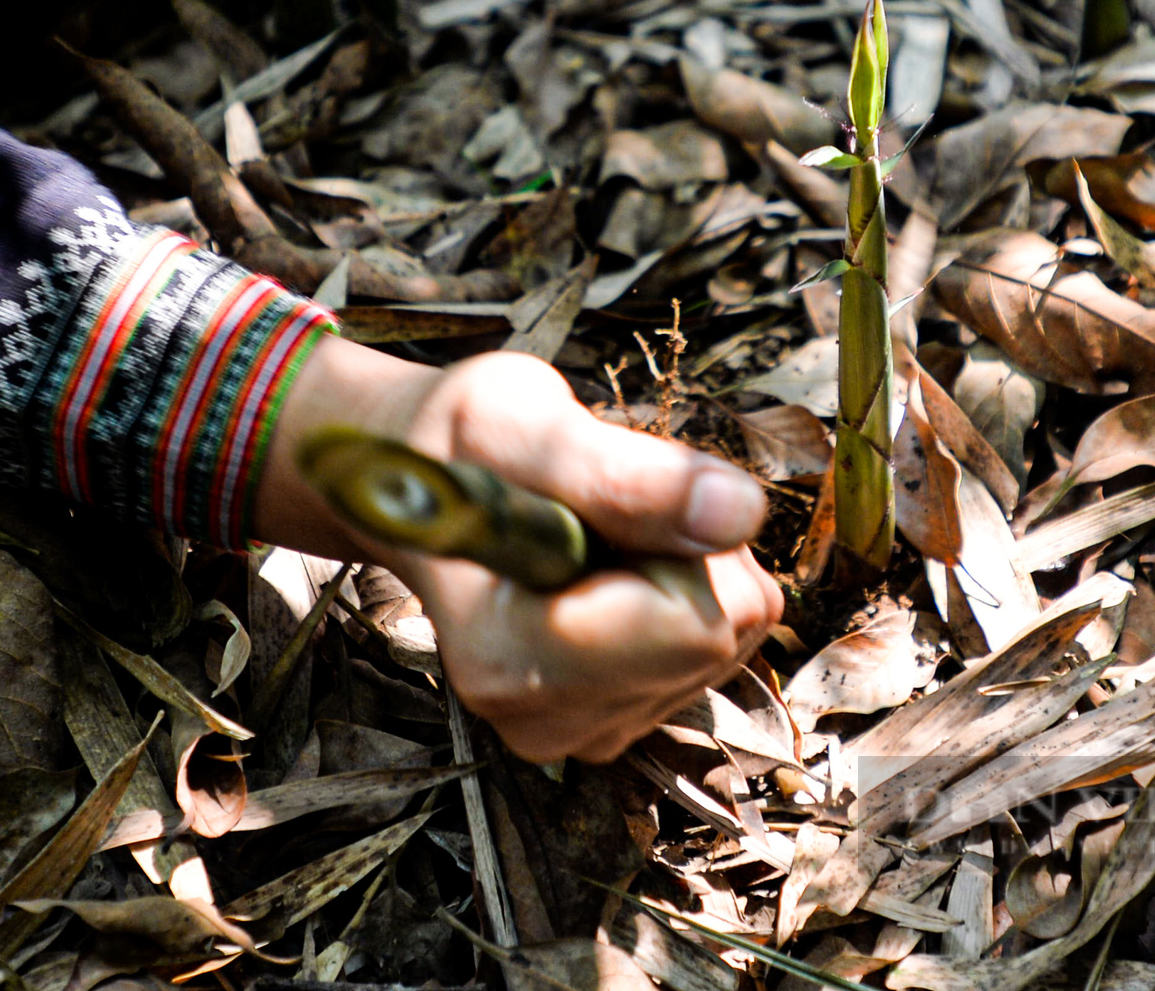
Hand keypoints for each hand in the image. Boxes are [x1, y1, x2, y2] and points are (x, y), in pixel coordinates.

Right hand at [255, 343, 782, 761]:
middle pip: (722, 633)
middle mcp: (545, 722)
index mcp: (510, 661)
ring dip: (685, 568)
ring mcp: (584, 731)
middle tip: (600, 510)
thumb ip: (623, 474)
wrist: (416, 482)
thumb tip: (738, 511)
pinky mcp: (618, 720)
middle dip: (688, 552)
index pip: (693, 623)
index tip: (603, 499)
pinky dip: (683, 595)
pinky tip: (611, 570)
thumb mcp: (518, 422)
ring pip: (731, 639)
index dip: (673, 539)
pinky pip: (719, 649)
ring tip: (595, 535)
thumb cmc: (456, 446)